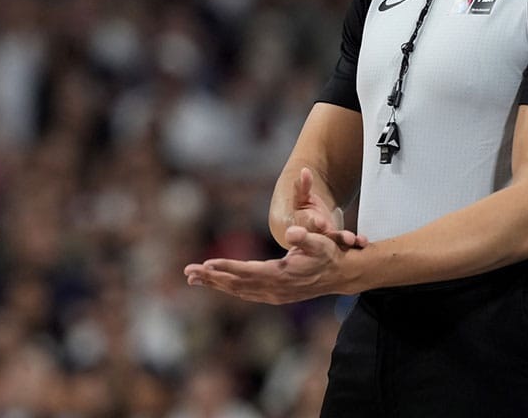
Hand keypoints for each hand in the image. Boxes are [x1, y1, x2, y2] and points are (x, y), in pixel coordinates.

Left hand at [185, 226, 353, 303]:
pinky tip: (215, 281)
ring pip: (238, 290)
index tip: (207, 264)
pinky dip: (227, 286)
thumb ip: (306, 238)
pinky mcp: (273, 295)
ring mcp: (273, 294)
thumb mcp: (322, 242)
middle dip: (211, 278)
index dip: (227, 268)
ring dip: (215, 283)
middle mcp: (274, 288)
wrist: (340, 275)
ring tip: (193, 277)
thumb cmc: (329, 254)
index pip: (248, 272)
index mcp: (282, 275)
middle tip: (188, 272)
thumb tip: (293, 233)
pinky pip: (244, 292)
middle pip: (237, 284)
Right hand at [289, 168, 366, 249]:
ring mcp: (328, 240)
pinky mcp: (340, 243)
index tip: (320, 222)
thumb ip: (303, 185)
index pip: (308, 224)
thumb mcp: (302, 197)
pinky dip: (357, 242)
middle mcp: (316, 235)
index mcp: (304, 223)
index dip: (314, 223)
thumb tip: (305, 170)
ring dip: (345, 239)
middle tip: (345, 237)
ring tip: (353, 239)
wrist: (311, 224)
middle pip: (324, 237)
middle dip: (334, 236)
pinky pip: (349, 243)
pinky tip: (363, 240)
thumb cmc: (305, 210)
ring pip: (337, 240)